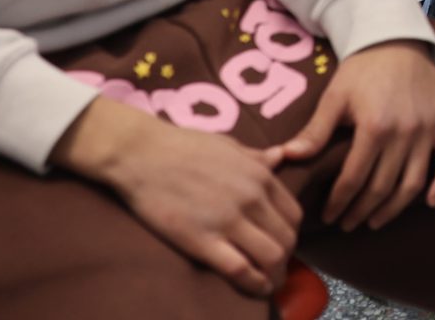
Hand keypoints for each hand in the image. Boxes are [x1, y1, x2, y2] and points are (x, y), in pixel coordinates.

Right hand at [53, 96, 299, 298]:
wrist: (140, 154)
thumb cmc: (182, 146)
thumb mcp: (228, 145)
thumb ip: (257, 156)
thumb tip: (281, 156)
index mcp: (260, 176)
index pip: (293, 214)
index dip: (291, 234)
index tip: (282, 244)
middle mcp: (252, 199)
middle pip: (286, 239)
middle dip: (286, 258)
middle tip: (276, 269)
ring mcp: (228, 220)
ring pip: (271, 257)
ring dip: (275, 275)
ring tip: (269, 283)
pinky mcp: (202, 240)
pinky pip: (240, 269)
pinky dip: (254, 283)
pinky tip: (256, 288)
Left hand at [262, 41, 434, 231]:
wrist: (397, 39)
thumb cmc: (362, 69)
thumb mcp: (334, 97)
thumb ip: (315, 132)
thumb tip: (285, 157)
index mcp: (374, 127)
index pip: (354, 179)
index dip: (339, 202)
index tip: (329, 216)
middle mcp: (404, 133)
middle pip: (382, 187)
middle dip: (362, 211)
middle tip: (347, 224)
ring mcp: (428, 131)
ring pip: (414, 182)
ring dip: (394, 208)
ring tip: (376, 221)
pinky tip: (430, 203)